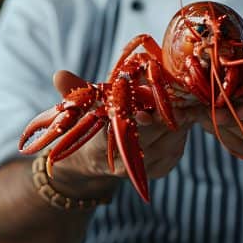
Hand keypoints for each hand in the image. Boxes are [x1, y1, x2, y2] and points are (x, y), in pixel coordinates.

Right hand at [48, 70, 194, 197]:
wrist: (95, 161)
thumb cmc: (91, 126)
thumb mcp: (81, 108)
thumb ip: (74, 91)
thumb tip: (58, 74)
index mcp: (104, 145)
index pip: (125, 131)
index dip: (139, 117)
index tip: (150, 102)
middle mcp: (126, 162)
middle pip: (154, 132)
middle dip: (165, 110)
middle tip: (176, 89)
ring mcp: (145, 167)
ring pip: (172, 137)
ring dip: (179, 115)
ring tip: (182, 95)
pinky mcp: (162, 168)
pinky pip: (179, 145)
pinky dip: (183, 127)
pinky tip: (184, 111)